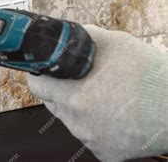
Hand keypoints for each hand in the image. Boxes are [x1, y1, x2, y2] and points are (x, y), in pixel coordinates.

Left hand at [27, 25, 167, 160]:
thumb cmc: (150, 74)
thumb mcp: (113, 43)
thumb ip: (81, 38)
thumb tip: (63, 36)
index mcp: (72, 96)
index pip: (37, 85)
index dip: (41, 73)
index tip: (46, 69)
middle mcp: (77, 122)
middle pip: (53, 102)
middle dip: (61, 89)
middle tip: (80, 78)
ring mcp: (91, 140)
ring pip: (71, 119)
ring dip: (79, 107)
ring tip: (105, 95)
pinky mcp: (106, 153)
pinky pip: (90, 135)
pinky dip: (97, 125)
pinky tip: (114, 113)